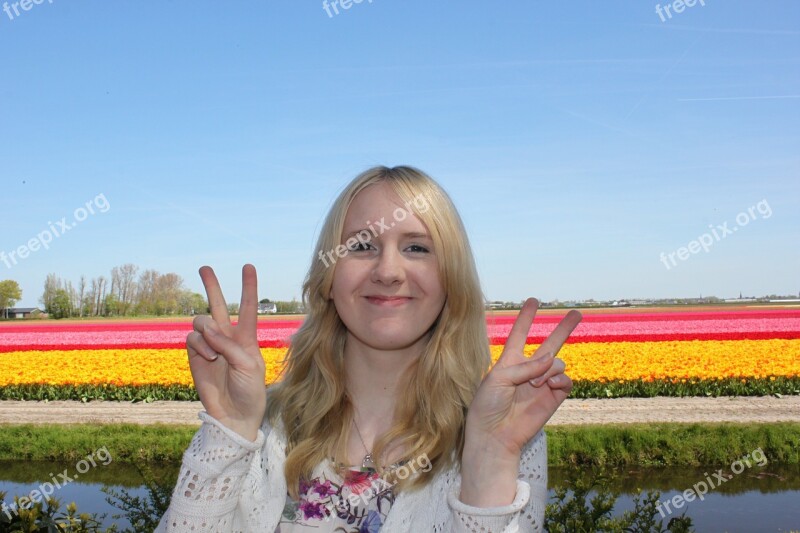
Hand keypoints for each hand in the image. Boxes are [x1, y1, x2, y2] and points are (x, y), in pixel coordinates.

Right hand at [186, 264, 266, 440]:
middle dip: (211, 286)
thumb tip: (206, 328)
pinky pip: (192, 338)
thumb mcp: (248, 364)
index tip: (248, 266)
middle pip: (217, 305)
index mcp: (247, 337)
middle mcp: (227, 337)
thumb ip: (228, 344)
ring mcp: (209, 346)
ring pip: (201, 321)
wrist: (235, 415)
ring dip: (207, 331)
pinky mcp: (195, 356)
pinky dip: (199, 344)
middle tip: (204, 267)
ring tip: (215, 351)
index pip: (247, 307)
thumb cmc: (250, 390)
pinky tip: (208, 357)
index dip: (248, 286)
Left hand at [465, 298, 581, 457]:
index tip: (534, 300)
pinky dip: (559, 379)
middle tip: (577, 313)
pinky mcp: (553, 398)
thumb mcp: (498, 378)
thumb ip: (524, 367)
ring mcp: (542, 384)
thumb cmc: (488, 406)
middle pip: (549, 344)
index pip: (519, 335)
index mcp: (509, 362)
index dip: (526, 318)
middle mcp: (528, 370)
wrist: (495, 435)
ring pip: (558, 363)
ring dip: (549, 368)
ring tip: (536, 383)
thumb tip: (550, 361)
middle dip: (563, 329)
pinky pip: (565, 381)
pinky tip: (548, 385)